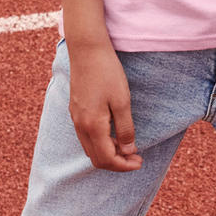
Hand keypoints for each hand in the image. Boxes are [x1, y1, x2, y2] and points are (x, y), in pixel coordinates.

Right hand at [66, 42, 142, 171]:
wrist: (87, 49)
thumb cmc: (107, 72)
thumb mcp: (122, 100)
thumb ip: (125, 128)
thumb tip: (128, 151)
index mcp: (93, 126)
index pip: (107, 159)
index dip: (124, 166)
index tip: (139, 162)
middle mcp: (80, 126)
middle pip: (96, 158)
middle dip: (116, 163)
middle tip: (136, 158)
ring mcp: (76, 118)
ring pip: (90, 148)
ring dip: (108, 153)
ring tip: (127, 146)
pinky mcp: (75, 110)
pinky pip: (86, 136)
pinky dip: (100, 142)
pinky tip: (113, 133)